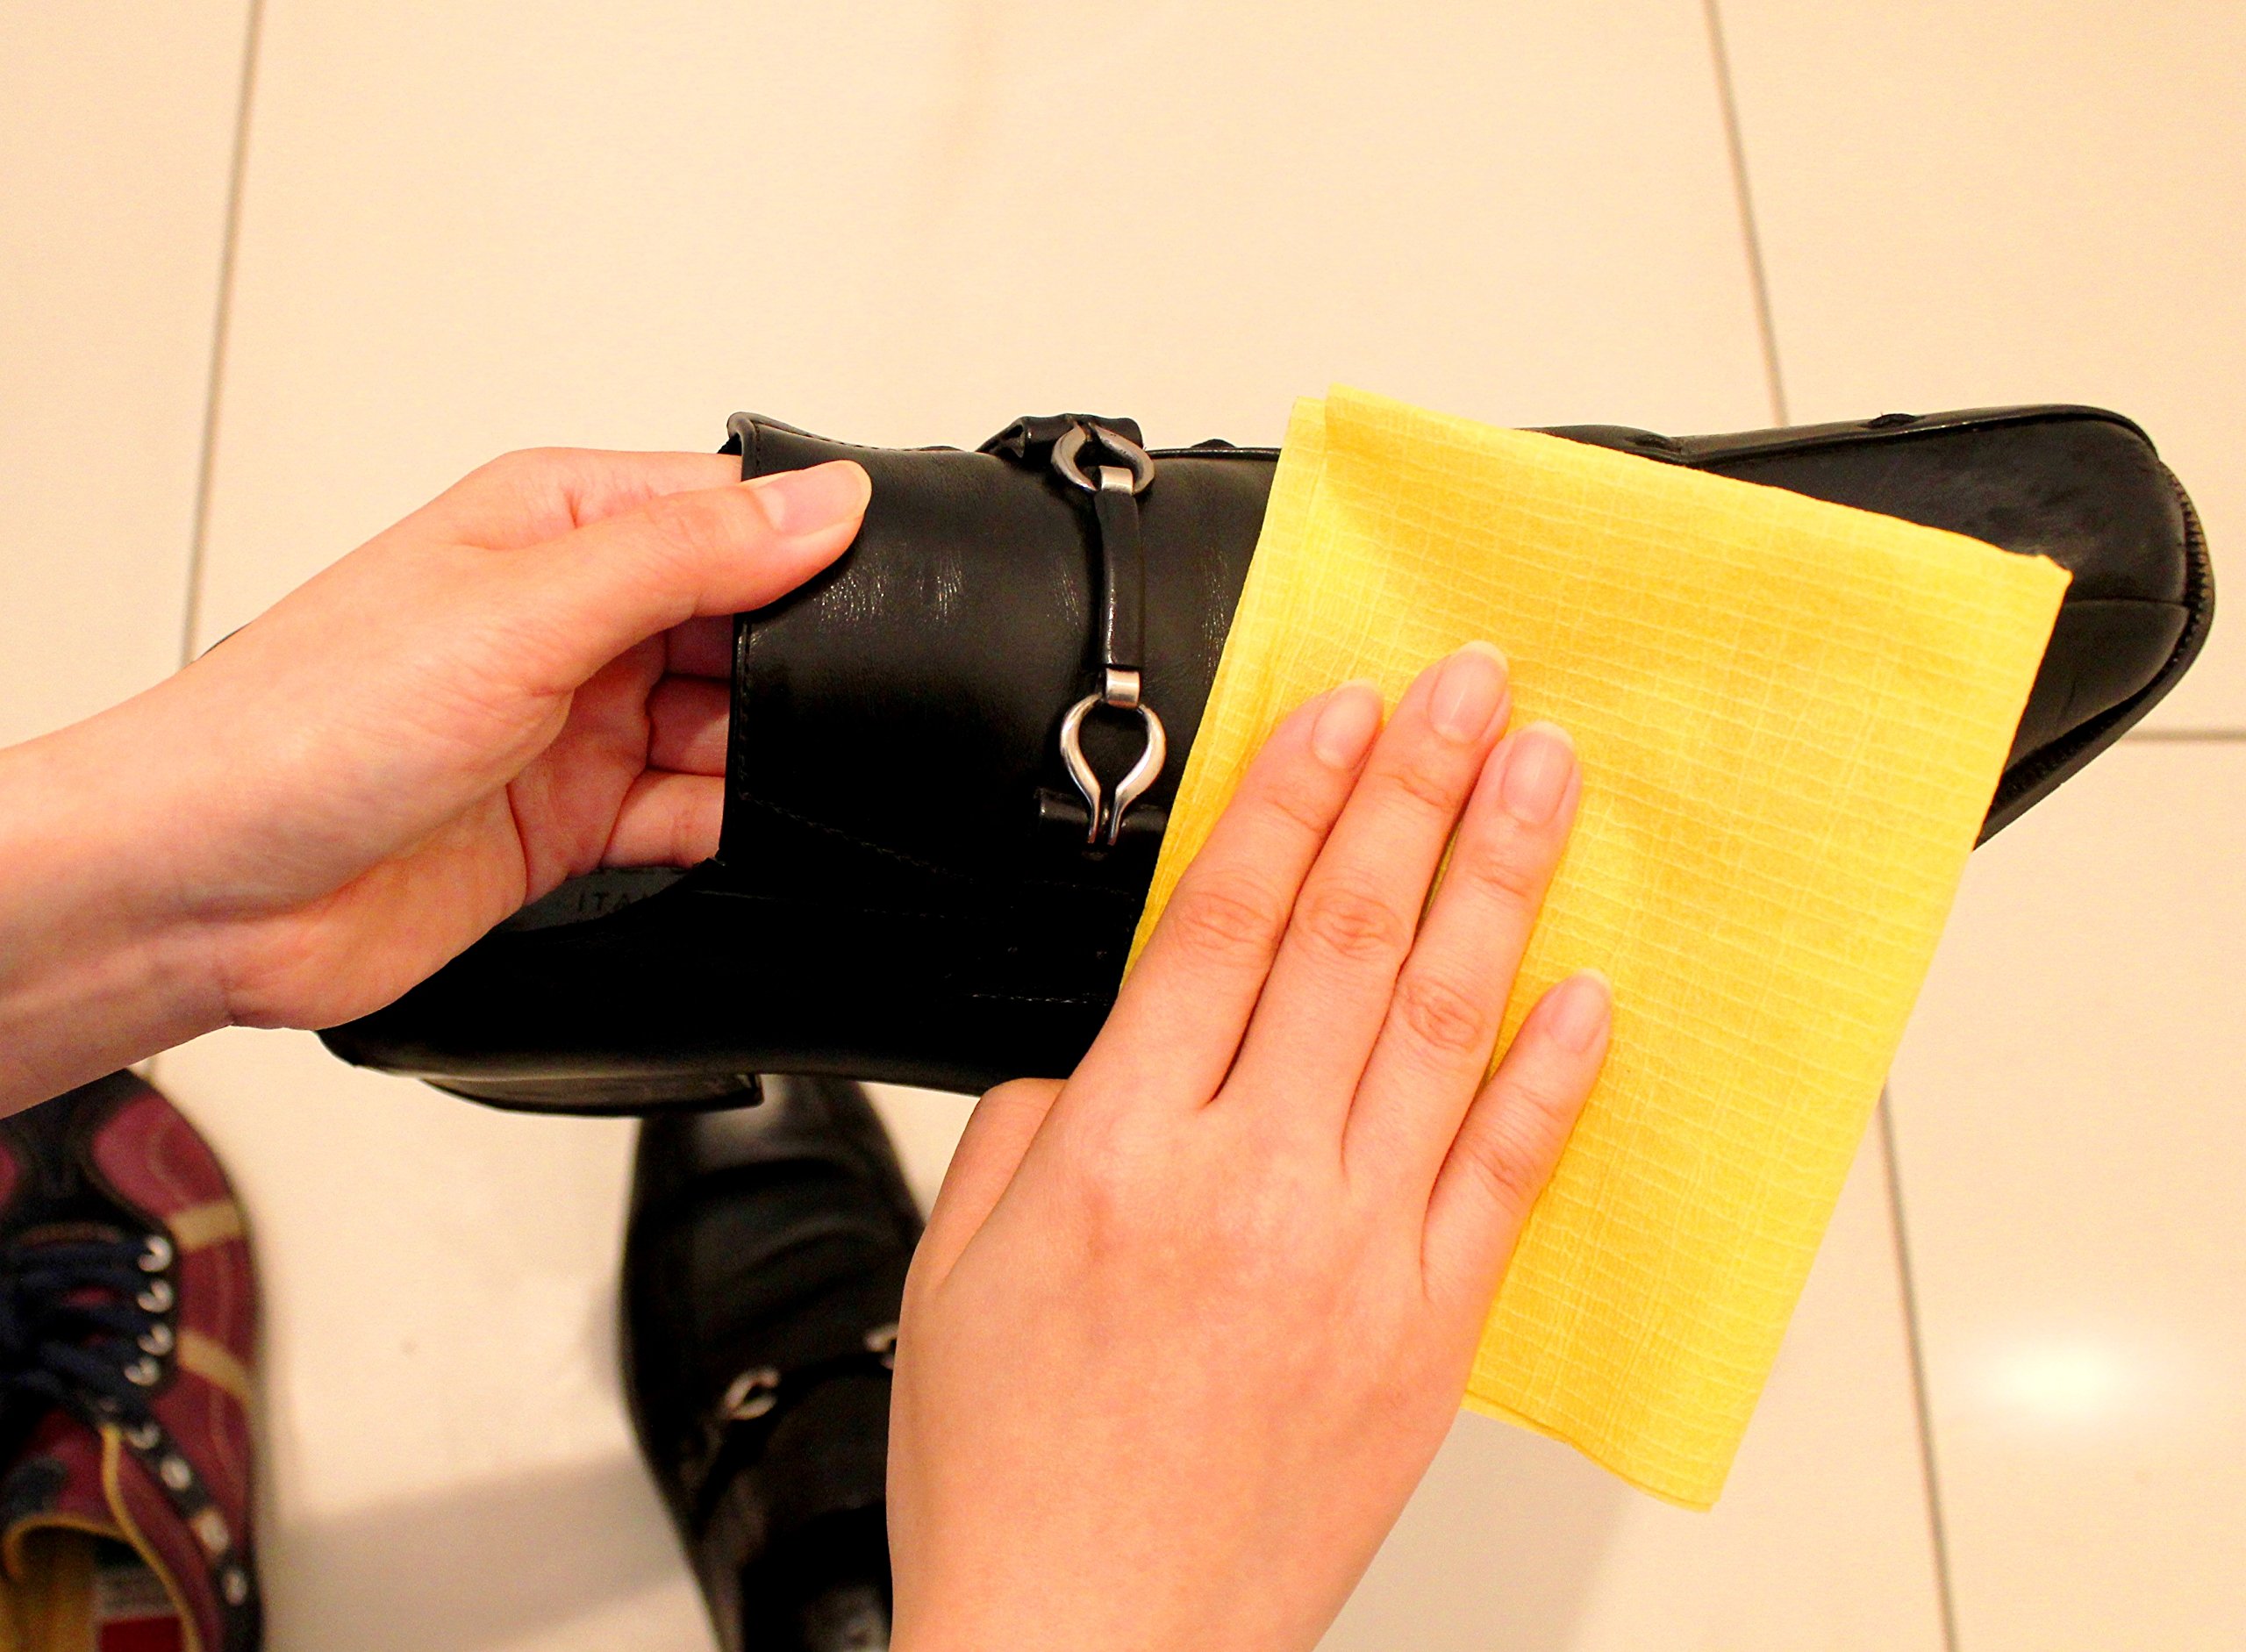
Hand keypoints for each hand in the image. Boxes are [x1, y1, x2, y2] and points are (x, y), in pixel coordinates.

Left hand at [0, 449, 866, 1103]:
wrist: (209, 891)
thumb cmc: (302, 724)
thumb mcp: (522, 612)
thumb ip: (685, 556)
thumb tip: (827, 502)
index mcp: (554, 522)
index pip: (727, 506)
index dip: (807, 542)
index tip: (876, 587)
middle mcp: (570, 616)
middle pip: (743, 622)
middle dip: (796, 661)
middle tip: (834, 700)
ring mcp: (575, 723)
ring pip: (728, 724)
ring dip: (767, 750)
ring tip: (789, 771)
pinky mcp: (574, 822)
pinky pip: (692, 813)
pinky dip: (732, 822)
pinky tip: (751, 826)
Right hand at [889, 643, 1611, 1651]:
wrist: (1088, 1645)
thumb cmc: (1016, 1476)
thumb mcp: (955, 1270)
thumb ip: (1034, 1125)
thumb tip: (1115, 1047)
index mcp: (1119, 1152)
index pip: (1223, 926)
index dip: (1293, 798)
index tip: (1345, 711)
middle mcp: (1247, 1185)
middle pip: (1347, 940)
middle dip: (1415, 792)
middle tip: (1470, 692)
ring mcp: (1352, 1257)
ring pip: (1441, 1026)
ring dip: (1496, 884)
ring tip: (1540, 781)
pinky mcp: (1426, 1335)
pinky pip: (1504, 1178)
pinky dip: (1550, 1076)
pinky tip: (1587, 990)